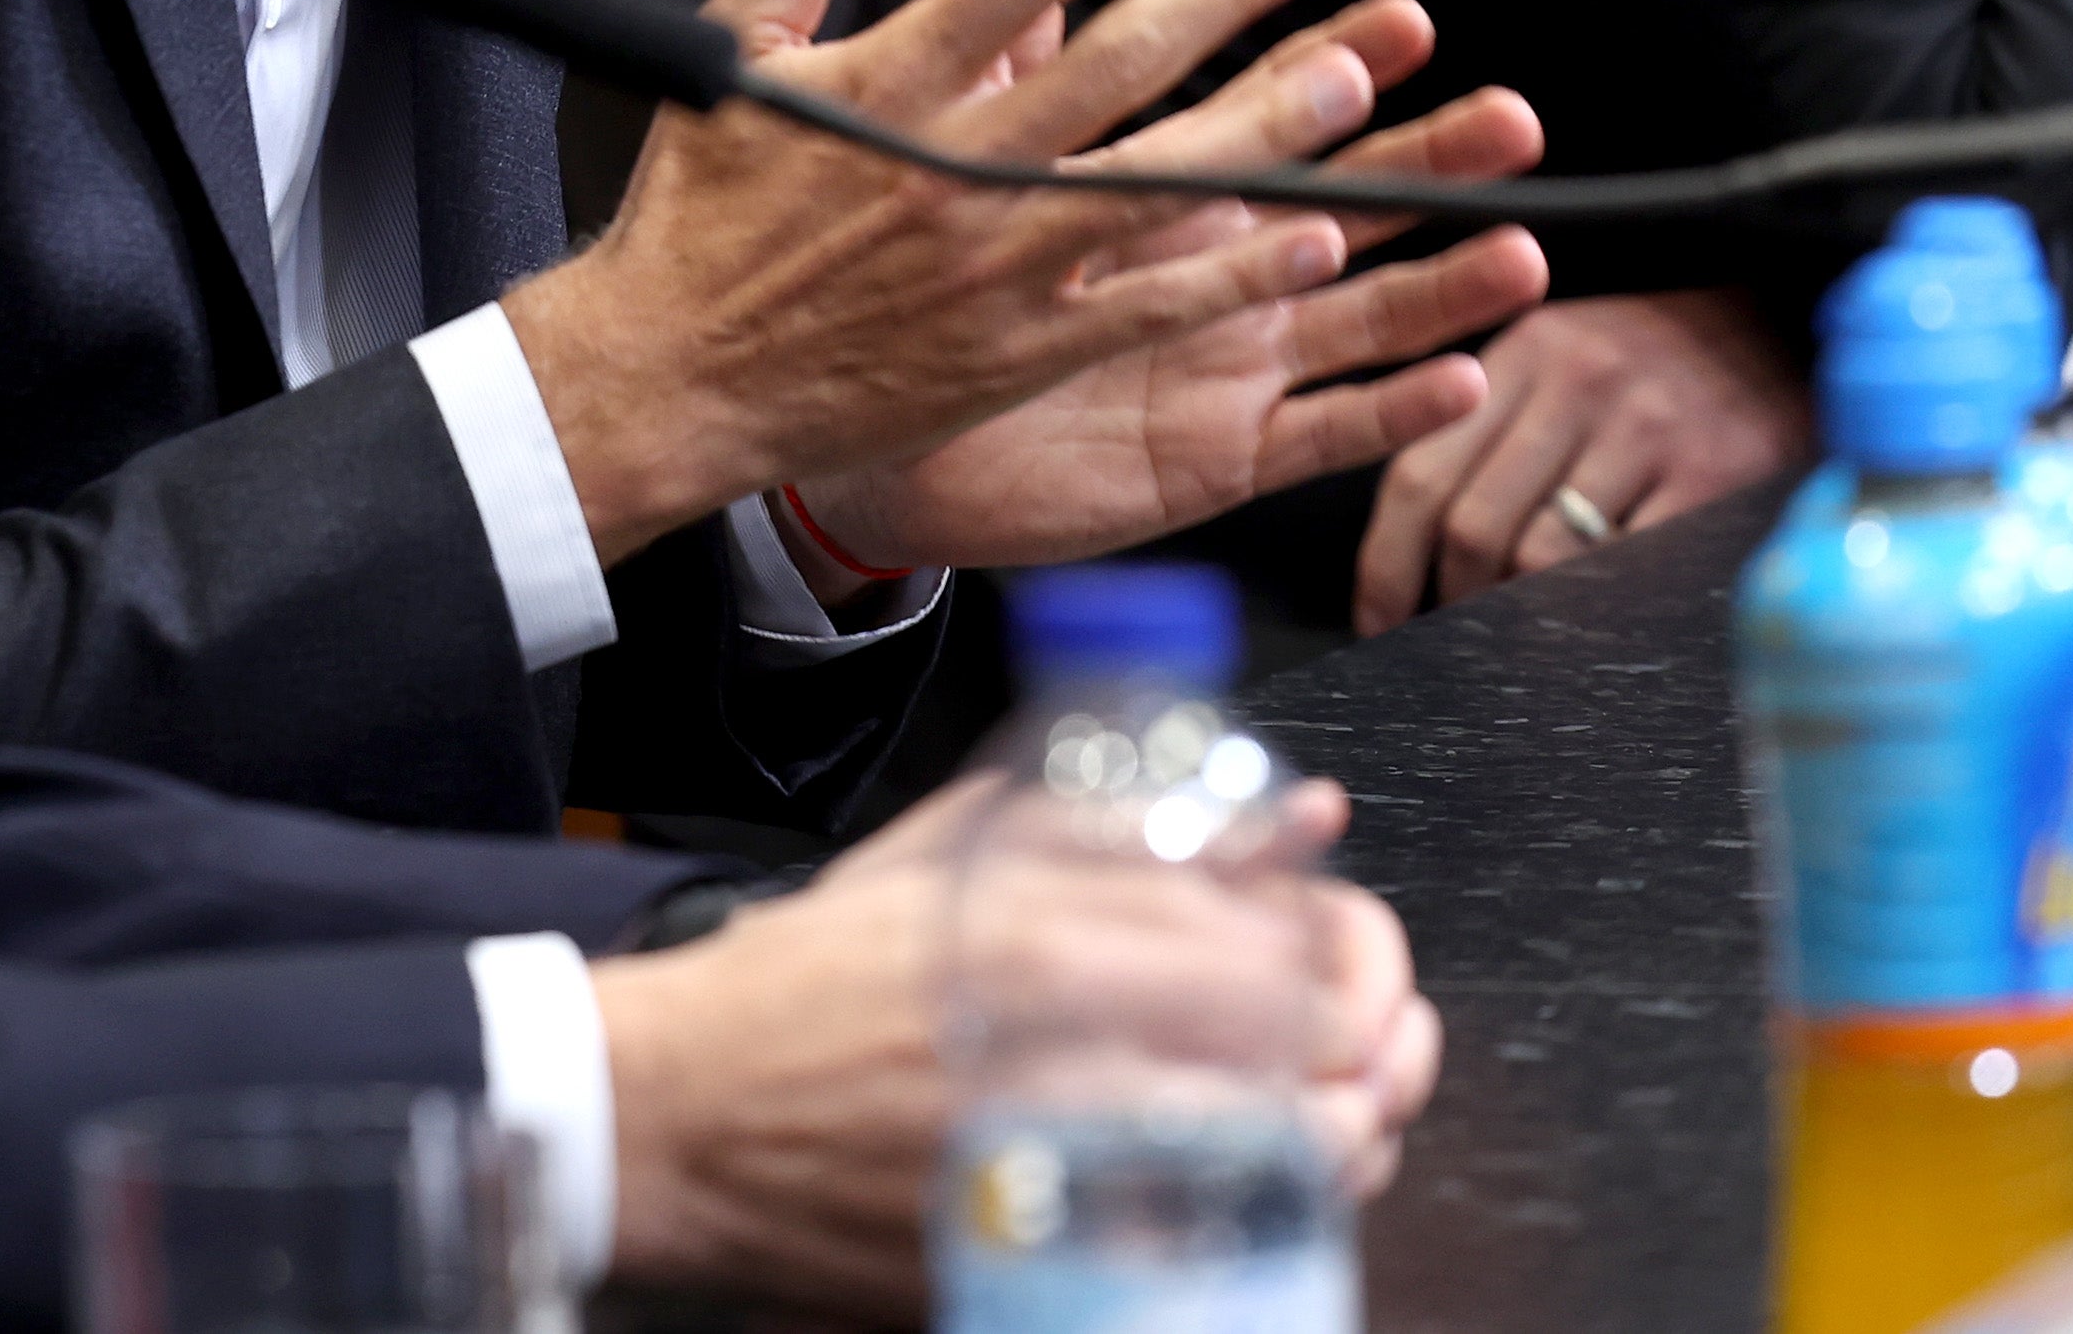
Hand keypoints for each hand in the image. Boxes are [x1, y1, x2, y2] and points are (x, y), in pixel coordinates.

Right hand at [501, 0, 1495, 561]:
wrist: (668, 383)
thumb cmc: (696, 218)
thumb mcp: (727, 56)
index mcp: (884, 85)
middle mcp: (950, 172)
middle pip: (1112, 63)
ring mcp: (989, 268)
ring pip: (1147, 183)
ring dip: (1255, 126)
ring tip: (1348, 71)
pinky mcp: (1013, 353)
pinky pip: (1139, 307)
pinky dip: (1224, 273)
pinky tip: (1307, 237)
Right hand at [588, 776, 1437, 1315]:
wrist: (688, 1112)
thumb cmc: (812, 980)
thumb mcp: (958, 857)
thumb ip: (1120, 821)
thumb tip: (1296, 814)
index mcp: (1054, 938)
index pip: (1293, 954)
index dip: (1361, 955)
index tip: (1352, 951)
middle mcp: (1074, 1054)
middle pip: (1328, 1070)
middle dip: (1384, 1053)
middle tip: (1374, 1042)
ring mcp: (1070, 1172)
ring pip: (1299, 1171)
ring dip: (1347, 1138)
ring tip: (1325, 1111)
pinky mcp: (1056, 1257)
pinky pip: (1222, 1248)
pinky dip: (1270, 1216)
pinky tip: (1253, 1183)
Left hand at [778, 0, 1552, 579]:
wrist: (878, 446)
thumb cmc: (925, 309)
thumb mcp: (976, 184)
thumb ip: (1015, 78)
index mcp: (1163, 202)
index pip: (1267, 116)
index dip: (1337, 68)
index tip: (1402, 18)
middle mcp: (1218, 279)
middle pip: (1347, 206)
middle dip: (1426, 162)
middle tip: (1510, 119)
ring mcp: (1228, 367)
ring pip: (1361, 320)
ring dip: (1444, 287)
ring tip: (1521, 252)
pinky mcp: (1217, 457)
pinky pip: (1319, 436)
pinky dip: (1393, 411)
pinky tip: (1463, 378)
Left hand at [1352, 287, 1812, 633]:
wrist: (1799, 322)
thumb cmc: (1671, 357)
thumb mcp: (1574, 351)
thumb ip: (1502, 421)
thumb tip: (1431, 542)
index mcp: (1527, 351)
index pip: (1418, 476)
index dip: (1387, 567)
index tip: (1380, 620)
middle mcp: (1578, 381)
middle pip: (1472, 528)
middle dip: (1454, 606)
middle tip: (1458, 644)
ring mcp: (1647, 426)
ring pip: (1541, 559)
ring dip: (1521, 620)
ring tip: (1526, 645)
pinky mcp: (1714, 470)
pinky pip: (1629, 568)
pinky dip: (1601, 614)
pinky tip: (1599, 634)